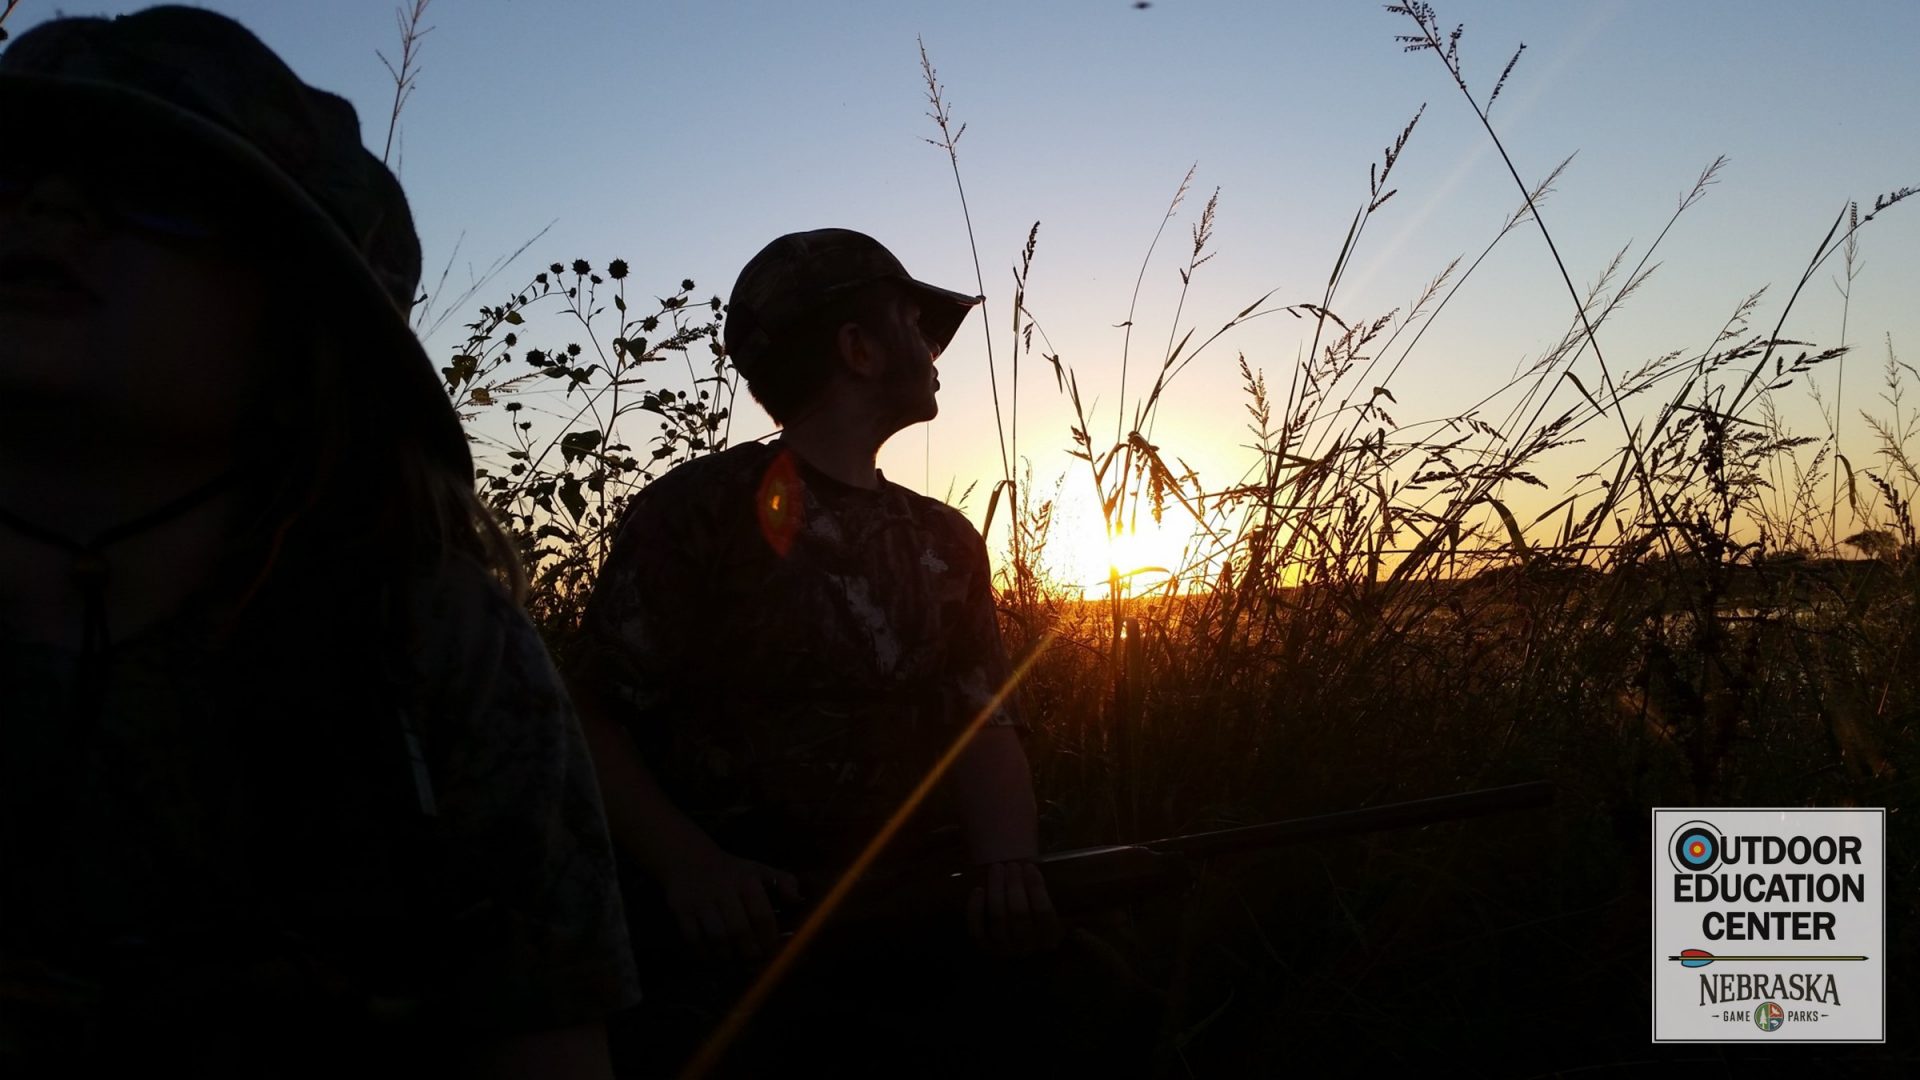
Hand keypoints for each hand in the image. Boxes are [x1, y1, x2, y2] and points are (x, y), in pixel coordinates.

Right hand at [660, 844, 801, 961]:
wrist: (688, 859)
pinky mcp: (681, 910)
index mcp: (746, 880)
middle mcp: (723, 889)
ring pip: (717, 937)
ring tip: (735, 964)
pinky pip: (694, 938)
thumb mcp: (758, 869)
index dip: (769, 939)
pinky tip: (713, 957)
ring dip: (728, 956)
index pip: (762, 915)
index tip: (774, 953)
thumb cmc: (730, 870)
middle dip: (750, 952)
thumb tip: (798, 899)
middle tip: (755, 963)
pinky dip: (705, 953)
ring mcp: (700, 900)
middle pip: (739, 930)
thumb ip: (784, 881)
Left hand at [966, 860, 1062, 956]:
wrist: (1016, 943)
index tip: (1029, 866)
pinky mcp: (984, 946)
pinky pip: (977, 929)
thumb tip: (1032, 866)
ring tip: (996, 869)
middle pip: (1019, 913)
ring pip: (998, 918)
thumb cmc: (1035, 915)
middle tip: (1011, 865)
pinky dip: (976, 909)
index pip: (1043, 911)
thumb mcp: (1049, 907)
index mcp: (1049, 935)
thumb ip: (1044, 891)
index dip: (1036, 887)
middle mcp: (1027, 945)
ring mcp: (1004, 948)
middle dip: (1014, 885)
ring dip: (996, 890)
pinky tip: (978, 890)